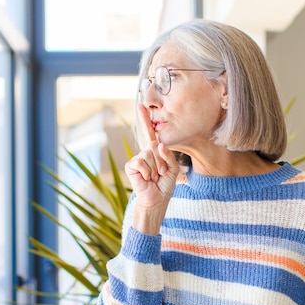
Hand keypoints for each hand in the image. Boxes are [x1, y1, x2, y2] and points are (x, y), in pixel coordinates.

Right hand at [125, 104, 179, 233]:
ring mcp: (137, 159)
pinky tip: (147, 179)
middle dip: (162, 162)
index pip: (151, 133)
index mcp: (155, 151)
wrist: (157, 199)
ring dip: (156, 169)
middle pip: (155, 146)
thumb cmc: (165, 185)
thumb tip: (158, 144)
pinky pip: (142, 162)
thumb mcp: (173, 168)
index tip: (141, 104)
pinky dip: (147, 172)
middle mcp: (145, 153)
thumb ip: (168, 155)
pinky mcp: (131, 166)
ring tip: (155, 178)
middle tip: (161, 174)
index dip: (146, 119)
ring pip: (149, 155)